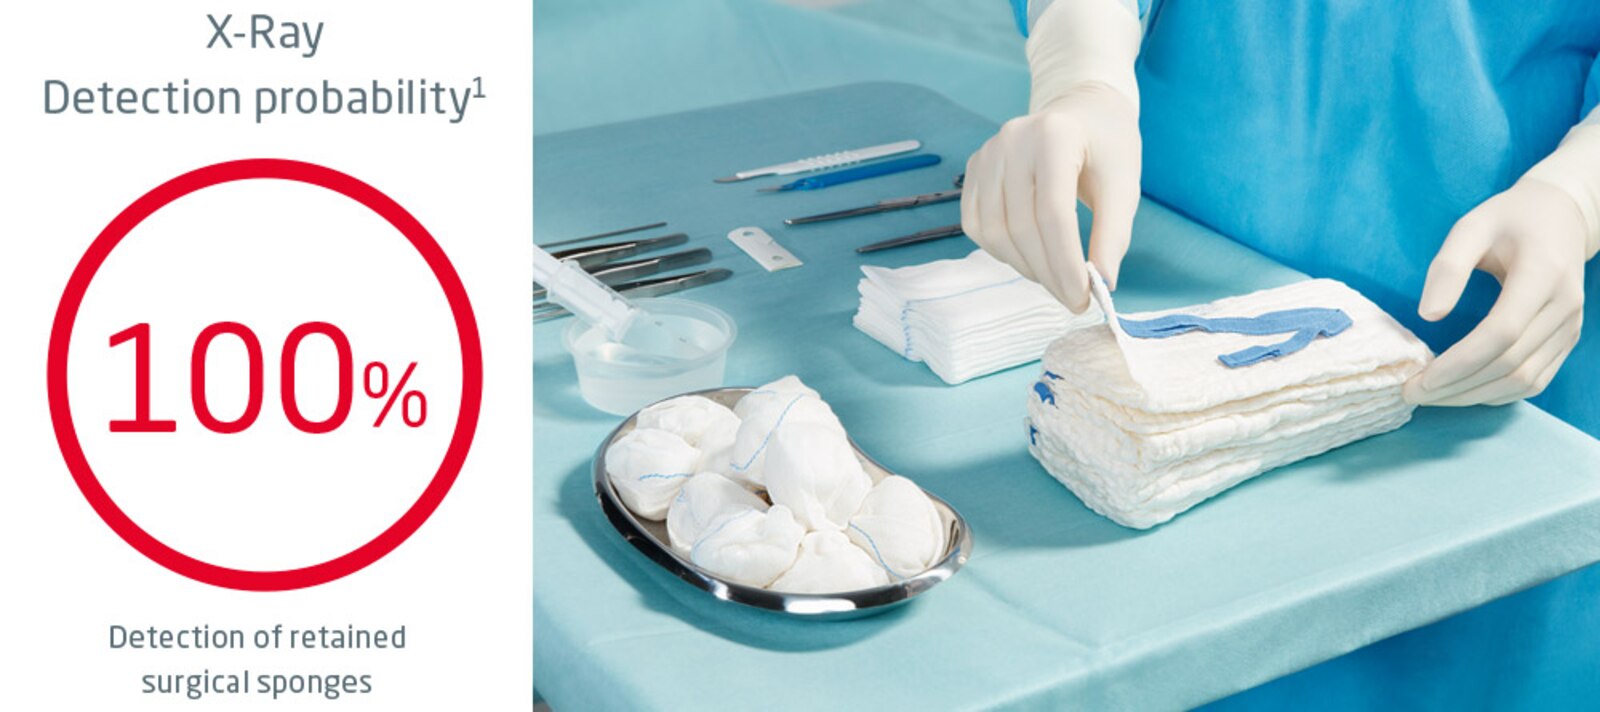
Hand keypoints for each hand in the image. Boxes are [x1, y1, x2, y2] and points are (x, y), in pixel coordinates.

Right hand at [961, 82, 1140, 311]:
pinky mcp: (974, 170)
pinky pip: (976, 225)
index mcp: (1054, 135)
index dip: (1066, 262)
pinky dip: (1001, 252)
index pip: (1052, 212)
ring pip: (994, 232)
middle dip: (1048, 273)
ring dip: (1025, 267)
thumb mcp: (1123, 185)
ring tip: (1055, 279)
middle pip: (1020, 226)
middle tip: (1073, 300)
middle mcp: (1011, 140)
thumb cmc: (1107, 146)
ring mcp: (986, 153)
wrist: (1082, 112)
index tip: (1083, 297)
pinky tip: (1030, 258)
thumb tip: (1102, 284)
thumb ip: (1113, 234)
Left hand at [1405, 179, 1587, 405]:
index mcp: (1543, 273)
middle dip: (1458, 386)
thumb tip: (1429, 315)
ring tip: (1432, 396)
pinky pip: (1536, 380)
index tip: (1419, 378)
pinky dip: (1498, 393)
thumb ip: (1449, 267)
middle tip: (1412, 394)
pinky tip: (1464, 391)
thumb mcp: (1471, 226)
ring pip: (1525, 380)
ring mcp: (1571, 326)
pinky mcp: (1568, 338)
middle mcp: (1565, 305)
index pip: (1502, 333)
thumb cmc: (1509, 219)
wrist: (1560, 217)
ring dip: (1475, 396)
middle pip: (1511, 364)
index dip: (1459, 363)